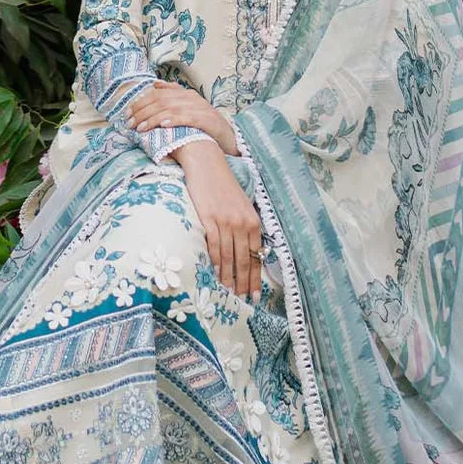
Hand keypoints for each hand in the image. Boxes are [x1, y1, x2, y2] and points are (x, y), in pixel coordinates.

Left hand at [127, 81, 238, 155]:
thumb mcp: (188, 110)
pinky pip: (187, 118)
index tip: (127, 114)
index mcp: (186, 94)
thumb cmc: (205, 127)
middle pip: (162, 100)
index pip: (158, 94)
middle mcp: (192, 98)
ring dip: (153, 118)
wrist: (229, 139)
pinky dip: (173, 120)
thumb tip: (155, 84)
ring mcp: (201, 108)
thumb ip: (173, 97)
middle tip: (129, 123)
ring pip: (171, 109)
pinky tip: (162, 125)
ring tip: (140, 128)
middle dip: (142, 111)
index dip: (141, 102)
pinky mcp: (207, 120)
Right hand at [172, 141, 262, 301]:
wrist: (206, 164)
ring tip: (228, 292)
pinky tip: (215, 274)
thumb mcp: (241, 206)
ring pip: (228, 257)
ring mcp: (226, 221)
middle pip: (244, 259)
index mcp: (253, 221)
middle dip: (244, 282)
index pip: (255, 255)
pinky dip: (214, 262)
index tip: (254, 294)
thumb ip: (244, 227)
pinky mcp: (209, 218)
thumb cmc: (223, 186)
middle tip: (243, 299)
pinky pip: (213, 246)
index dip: (255, 277)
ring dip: (228, 277)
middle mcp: (242, 222)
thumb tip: (246, 252)